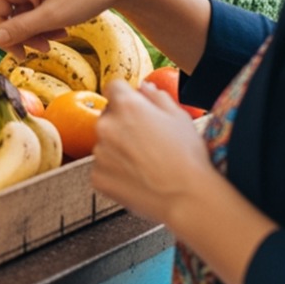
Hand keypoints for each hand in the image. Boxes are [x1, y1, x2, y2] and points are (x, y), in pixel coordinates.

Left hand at [89, 80, 214, 222]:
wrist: (186, 197)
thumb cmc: (187, 156)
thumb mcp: (179, 117)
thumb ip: (157, 96)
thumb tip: (144, 87)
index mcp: (126, 106)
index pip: (113, 87)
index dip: (126, 95)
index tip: (135, 105)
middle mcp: (106, 125)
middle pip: (108, 116)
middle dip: (123, 123)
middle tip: (146, 140)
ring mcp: (99, 152)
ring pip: (105, 143)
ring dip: (118, 148)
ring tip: (145, 163)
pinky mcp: (97, 176)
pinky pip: (103, 168)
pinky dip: (115, 171)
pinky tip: (137, 177)